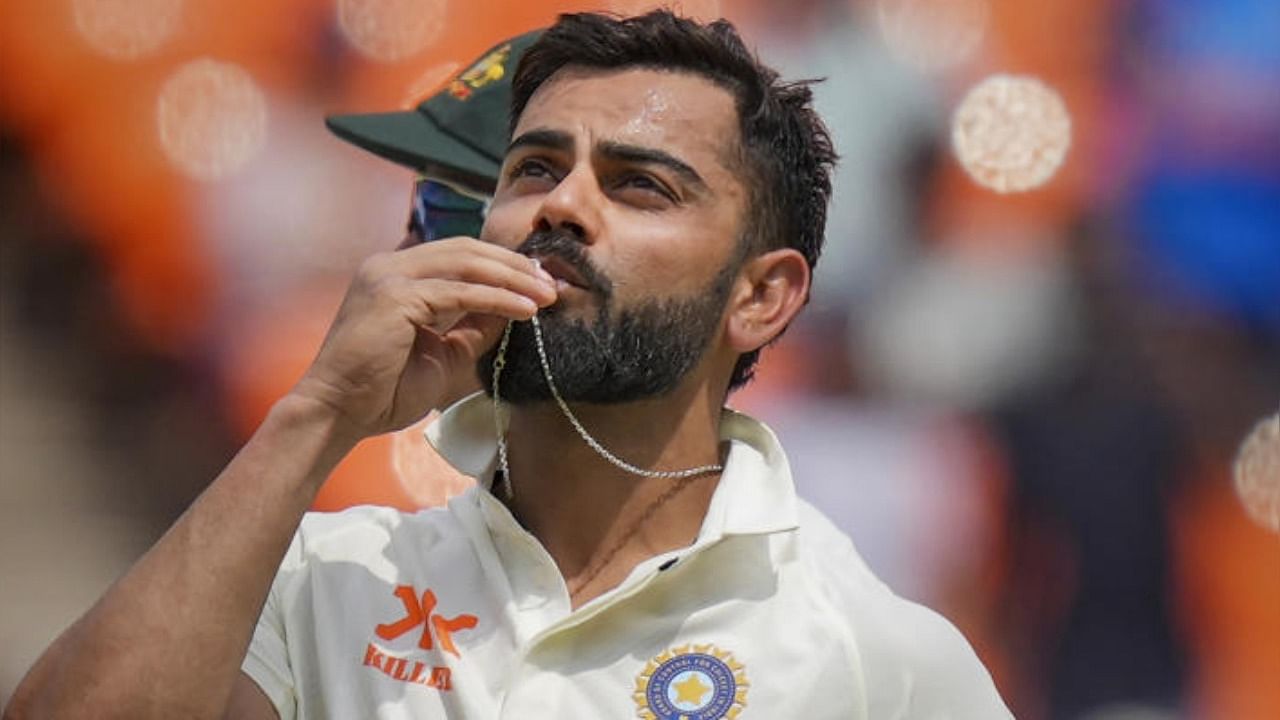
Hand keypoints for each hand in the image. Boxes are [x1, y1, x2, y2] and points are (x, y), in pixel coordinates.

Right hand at [291, 237, 556, 437]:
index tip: (539, 282)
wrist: (337, 413)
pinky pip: (460, 292)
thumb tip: (514, 310)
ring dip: (513, 278)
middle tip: (551, 282)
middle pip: (467, 250)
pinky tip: (525, 310)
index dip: (502, 264)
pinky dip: (497, 299)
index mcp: (396, 274)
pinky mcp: (395, 296)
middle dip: (514, 265)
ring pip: (466, 263)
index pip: (458, 255)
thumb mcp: (442, 354)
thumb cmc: (382, 391)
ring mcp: (389, 276)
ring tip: (547, 294)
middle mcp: (389, 265)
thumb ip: (473, 328)